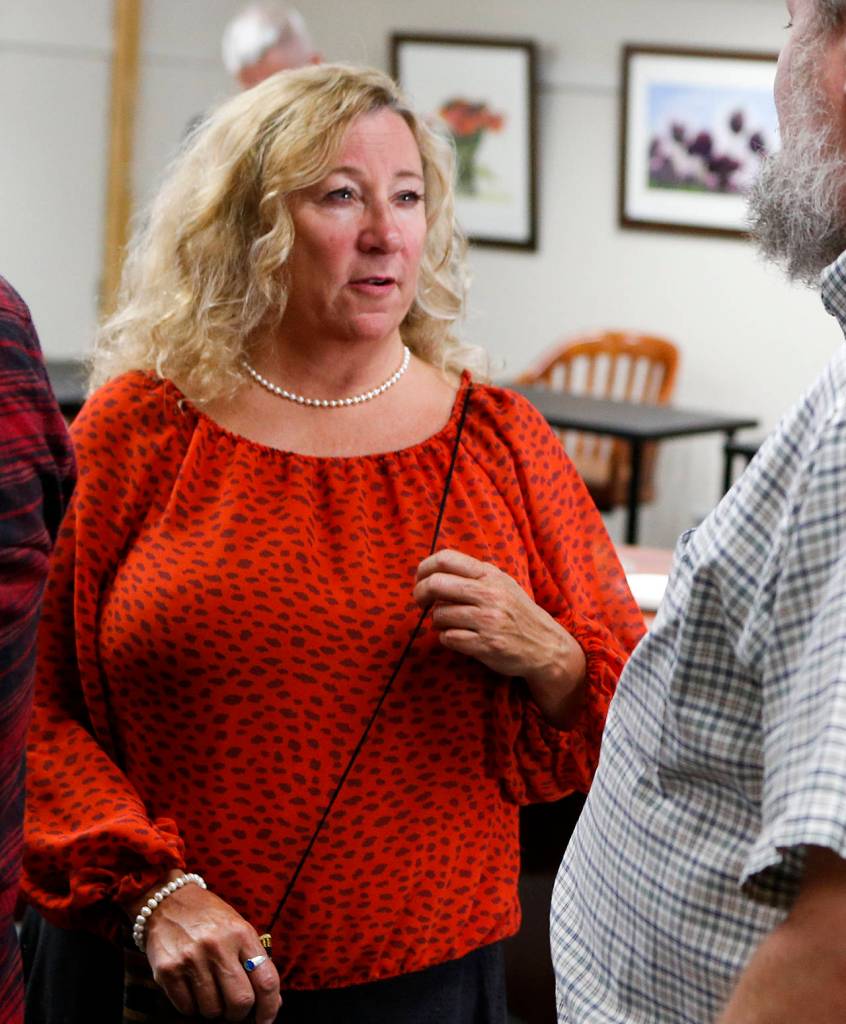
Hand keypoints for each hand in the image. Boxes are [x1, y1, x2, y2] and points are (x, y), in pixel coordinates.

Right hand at [128, 872, 280, 1022]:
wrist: (167, 900)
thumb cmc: (208, 918)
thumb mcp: (237, 928)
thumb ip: (254, 961)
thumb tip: (273, 1001)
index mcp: (241, 933)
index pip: (266, 980)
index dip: (270, 1008)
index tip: (266, 1020)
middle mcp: (218, 946)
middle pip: (240, 1002)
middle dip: (239, 1014)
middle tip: (233, 1010)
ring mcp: (192, 959)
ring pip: (212, 1010)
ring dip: (214, 1010)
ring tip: (209, 991)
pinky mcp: (168, 971)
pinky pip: (187, 1009)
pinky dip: (192, 1007)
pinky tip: (191, 988)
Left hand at [413, 548, 585, 726]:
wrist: (545, 645)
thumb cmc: (516, 612)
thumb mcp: (501, 583)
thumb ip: (473, 574)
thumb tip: (434, 570)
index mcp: (490, 574)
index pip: (445, 559)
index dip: (423, 568)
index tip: (419, 580)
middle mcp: (489, 594)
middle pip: (436, 584)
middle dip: (420, 594)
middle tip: (421, 603)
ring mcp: (488, 620)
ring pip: (439, 614)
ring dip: (437, 620)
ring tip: (449, 623)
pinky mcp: (486, 645)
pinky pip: (448, 638)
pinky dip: (447, 638)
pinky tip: (459, 637)